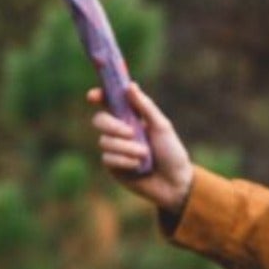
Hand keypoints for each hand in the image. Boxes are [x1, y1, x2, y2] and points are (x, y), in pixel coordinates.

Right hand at [91, 81, 193, 215]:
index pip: (108, 103)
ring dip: (127, 148)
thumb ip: (146, 107)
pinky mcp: (113, 167)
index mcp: (131, 118)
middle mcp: (119, 132)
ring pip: (105, 142)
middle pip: (99, 120)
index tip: (92, 96)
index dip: (98, 96)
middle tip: (130, 132)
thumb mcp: (162, 127)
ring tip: (145, 155)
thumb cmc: (172, 153)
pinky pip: (108, 158)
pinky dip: (125, 161)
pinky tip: (138, 166)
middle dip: (112, 126)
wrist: (176, 183)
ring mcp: (114, 149)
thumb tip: (131, 85)